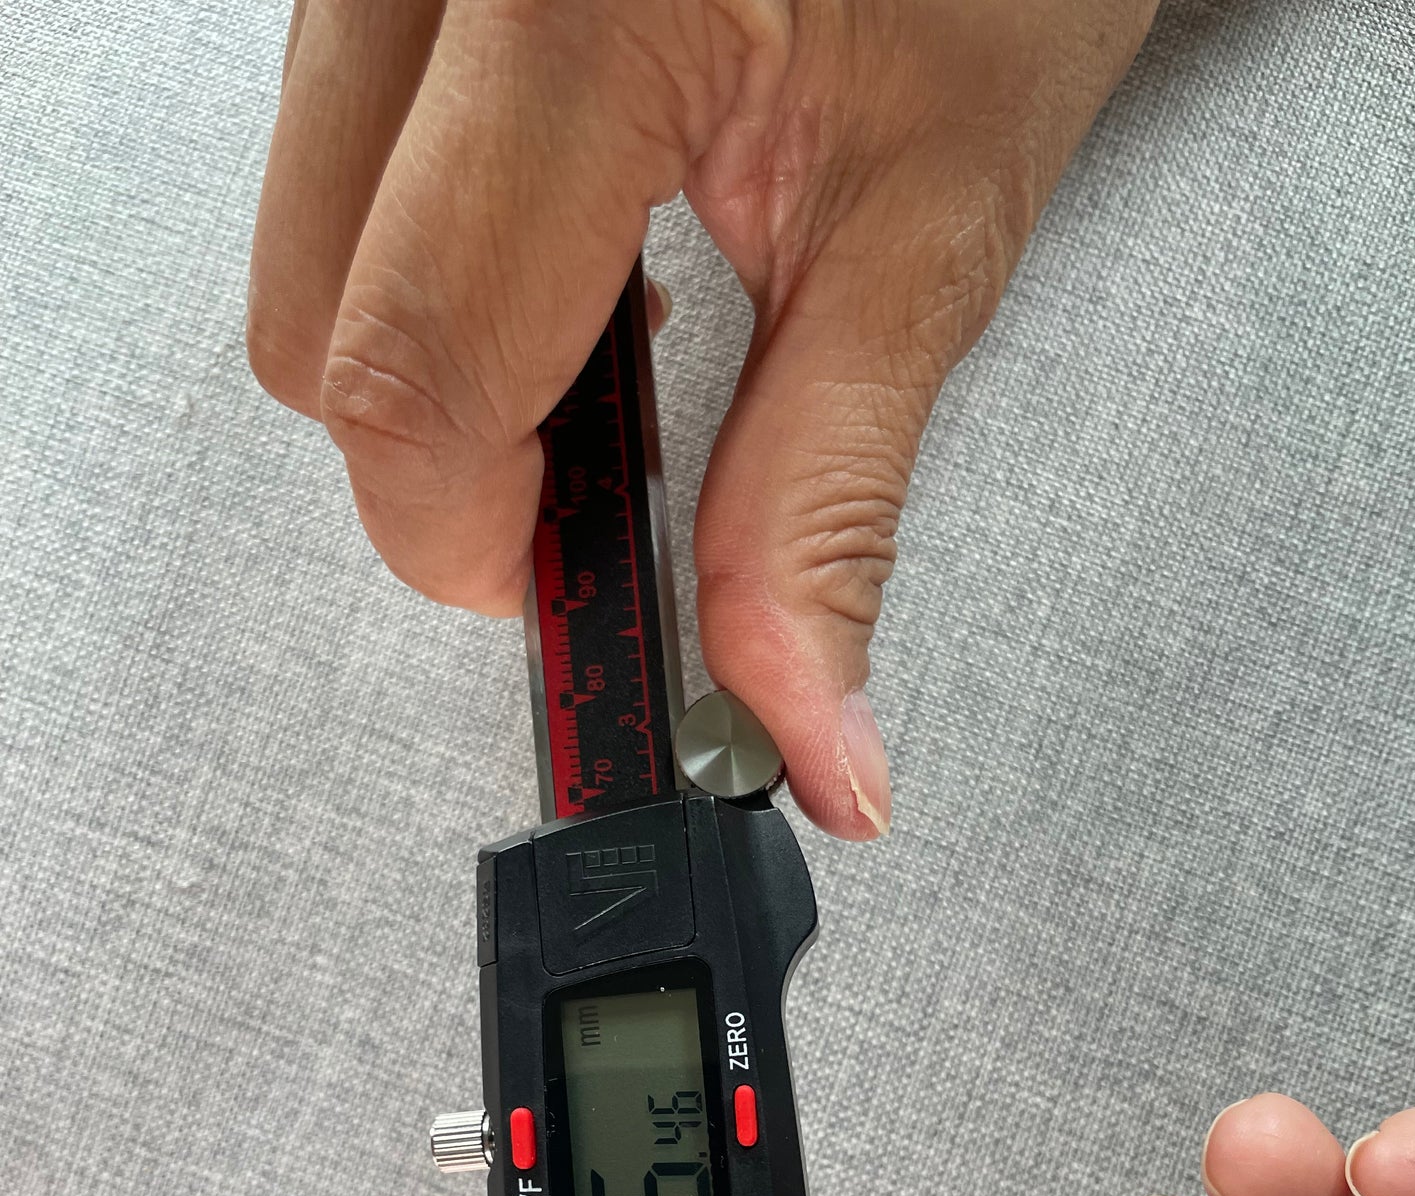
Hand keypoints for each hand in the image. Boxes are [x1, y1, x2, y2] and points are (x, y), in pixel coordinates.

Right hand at [247, 0, 1157, 836]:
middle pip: (315, 335)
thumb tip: (800, 727)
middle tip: (610, 460)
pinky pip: (336, 162)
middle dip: (448, 458)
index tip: (573, 591)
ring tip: (615, 305)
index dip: (477, 539)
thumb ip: (832, 500)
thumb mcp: (932, 227)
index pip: (412, 372)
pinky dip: (433, 252)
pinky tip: (565, 230)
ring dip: (441, 346)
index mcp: (573, 9)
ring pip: (305, 251)